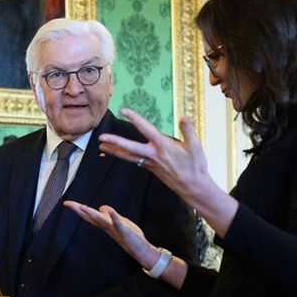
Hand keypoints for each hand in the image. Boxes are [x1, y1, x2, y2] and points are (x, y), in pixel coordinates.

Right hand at [63, 202, 159, 267]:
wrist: (141, 250)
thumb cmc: (131, 237)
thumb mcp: (120, 222)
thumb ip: (110, 215)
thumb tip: (101, 208)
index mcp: (106, 224)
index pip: (90, 215)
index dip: (79, 209)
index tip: (67, 203)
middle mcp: (107, 227)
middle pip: (91, 217)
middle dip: (79, 210)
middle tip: (68, 204)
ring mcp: (115, 229)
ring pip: (101, 221)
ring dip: (91, 214)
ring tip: (82, 207)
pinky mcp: (125, 232)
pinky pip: (118, 224)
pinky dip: (114, 217)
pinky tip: (110, 212)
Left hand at [96, 110, 235, 233]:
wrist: (193, 187)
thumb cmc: (196, 166)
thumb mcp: (196, 146)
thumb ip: (188, 130)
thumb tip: (184, 117)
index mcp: (163, 145)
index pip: (146, 129)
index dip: (134, 118)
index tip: (123, 110)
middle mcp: (153, 154)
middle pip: (129, 147)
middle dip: (114, 141)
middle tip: (100, 137)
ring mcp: (150, 163)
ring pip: (128, 156)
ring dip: (114, 151)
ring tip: (101, 146)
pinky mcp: (151, 169)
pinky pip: (133, 161)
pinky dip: (124, 156)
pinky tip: (119, 154)